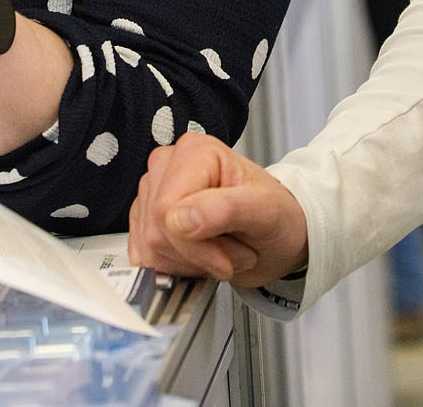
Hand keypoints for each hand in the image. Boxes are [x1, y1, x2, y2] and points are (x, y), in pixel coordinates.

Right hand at [128, 132, 309, 285]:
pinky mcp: (146, 221)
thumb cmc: (277, 217)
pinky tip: (200, 257)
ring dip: (190, 264)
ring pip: (149, 249)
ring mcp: (153, 194)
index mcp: (194, 152)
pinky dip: (176, 269)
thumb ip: (225, 209)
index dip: (196, 245)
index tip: (228, 257)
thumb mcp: (266, 212)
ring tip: (222, 250)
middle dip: (197, 256)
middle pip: (156, 232)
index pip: (166, 210)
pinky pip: (145, 259)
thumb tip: (178, 217)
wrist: (276, 238)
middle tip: (233, 250)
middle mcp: (167, 167)